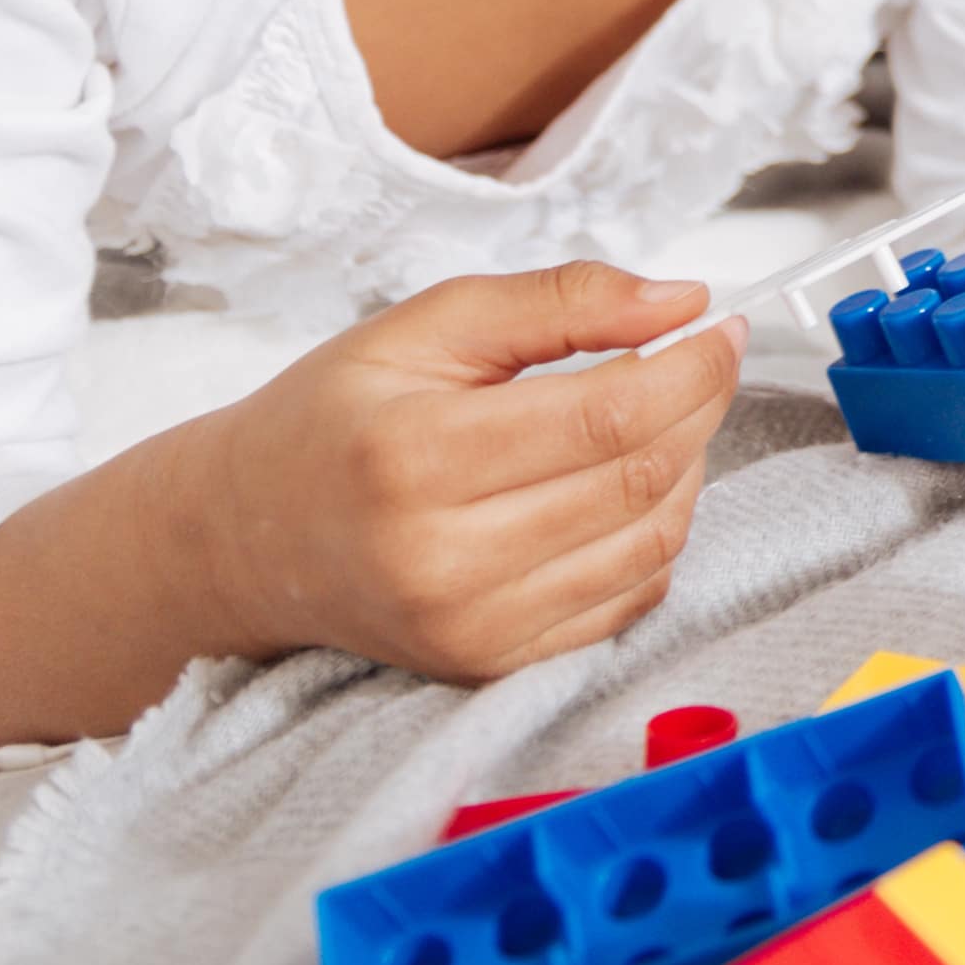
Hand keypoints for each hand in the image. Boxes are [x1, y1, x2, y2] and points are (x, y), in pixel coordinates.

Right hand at [187, 261, 744, 681]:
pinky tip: (625, 486)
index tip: (717, 323)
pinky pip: (630, 597)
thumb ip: (559, 301)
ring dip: (686, 469)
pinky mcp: (495, 665)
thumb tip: (682, 299)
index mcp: (414, 457)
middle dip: (698, 406)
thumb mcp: (426, 327)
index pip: (609, 414)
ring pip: (651, 540)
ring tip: (659, 417)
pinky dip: (655, 533)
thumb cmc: (336, 419)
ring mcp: (471, 626)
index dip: (691, 365)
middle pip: (640, 477)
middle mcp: (441, 558)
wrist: (247, 540)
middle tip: (701, 359)